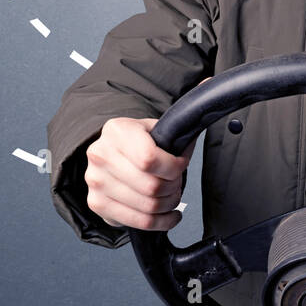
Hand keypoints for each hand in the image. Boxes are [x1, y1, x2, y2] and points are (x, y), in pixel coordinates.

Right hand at [84, 79, 206, 230]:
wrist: (111, 152)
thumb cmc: (141, 141)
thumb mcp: (160, 125)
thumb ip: (185, 111)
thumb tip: (210, 83)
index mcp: (116, 130)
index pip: (150, 159)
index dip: (175, 166)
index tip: (180, 162)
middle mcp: (100, 155)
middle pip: (151, 186)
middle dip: (174, 187)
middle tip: (177, 180)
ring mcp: (95, 181)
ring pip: (147, 206)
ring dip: (168, 203)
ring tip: (172, 194)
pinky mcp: (96, 204)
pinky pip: (138, 222)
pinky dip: (161, 222)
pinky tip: (169, 213)